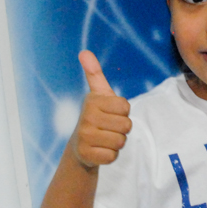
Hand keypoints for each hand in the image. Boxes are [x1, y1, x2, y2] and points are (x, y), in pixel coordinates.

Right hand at [73, 50, 131, 167]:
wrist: (80, 146)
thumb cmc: (96, 116)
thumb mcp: (98, 95)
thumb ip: (94, 73)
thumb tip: (84, 52)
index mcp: (92, 101)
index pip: (126, 108)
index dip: (123, 113)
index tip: (111, 113)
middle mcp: (86, 118)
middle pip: (126, 125)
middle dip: (121, 129)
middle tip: (108, 128)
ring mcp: (85, 137)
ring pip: (121, 142)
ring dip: (117, 143)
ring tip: (105, 138)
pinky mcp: (87, 155)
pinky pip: (113, 156)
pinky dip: (111, 155)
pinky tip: (101, 150)